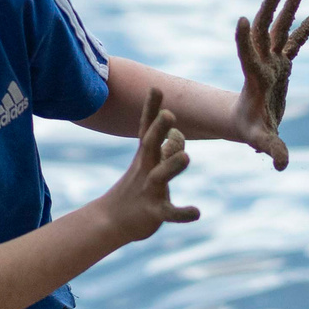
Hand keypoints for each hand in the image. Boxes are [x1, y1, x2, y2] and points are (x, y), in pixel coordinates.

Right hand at [100, 88, 198, 242]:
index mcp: (145, 156)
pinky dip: (182, 213)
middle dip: (159, 129)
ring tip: (186, 157)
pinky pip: (169, 212)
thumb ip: (167, 150)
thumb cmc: (135, 189)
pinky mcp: (153, 212)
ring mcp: (149, 190)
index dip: (151, 109)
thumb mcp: (150, 167)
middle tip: (169, 113)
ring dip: (171, 166)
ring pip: (160, 176)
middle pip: (150, 145)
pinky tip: (196, 213)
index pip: (147, 128)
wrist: (111, 221)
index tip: (156, 88)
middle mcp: (145, 169)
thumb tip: (178, 134)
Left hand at [231, 0, 308, 170]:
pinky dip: (302, 30)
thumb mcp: (260, 140)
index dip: (243, 39)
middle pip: (263, 33)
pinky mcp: (282, 63)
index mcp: (254, 79)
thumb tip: (282, 166)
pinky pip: (293, 42)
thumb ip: (271, 148)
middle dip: (270, 12)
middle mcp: (262, 64)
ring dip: (287, 10)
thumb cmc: (251, 131)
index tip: (239, 20)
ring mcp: (272, 61)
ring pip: (278, 30)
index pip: (246, 55)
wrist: (248, 122)